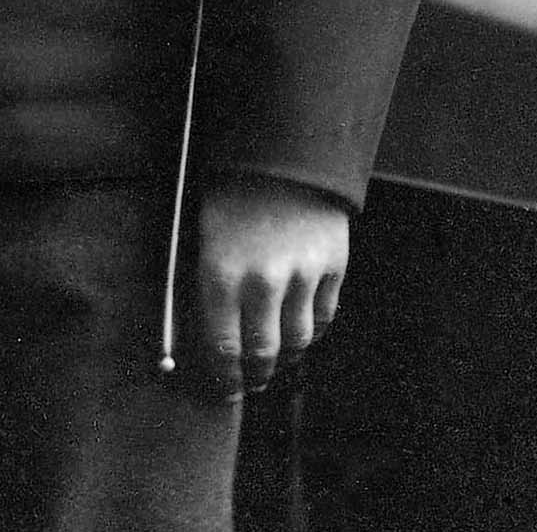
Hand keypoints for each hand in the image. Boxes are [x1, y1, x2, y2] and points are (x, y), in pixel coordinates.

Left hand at [197, 179, 348, 399]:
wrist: (283, 148)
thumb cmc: (232, 189)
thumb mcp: (203, 231)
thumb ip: (209, 283)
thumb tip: (210, 334)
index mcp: (221, 271)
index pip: (222, 347)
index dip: (224, 376)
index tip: (224, 389)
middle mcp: (263, 280)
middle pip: (262, 352)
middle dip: (255, 374)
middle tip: (251, 382)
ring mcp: (302, 275)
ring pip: (297, 341)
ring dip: (286, 358)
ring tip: (276, 361)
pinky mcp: (333, 266)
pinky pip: (323, 317)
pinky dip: (312, 331)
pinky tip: (300, 331)